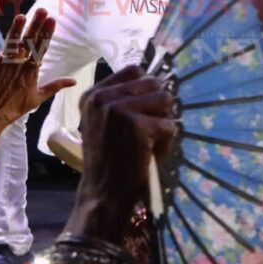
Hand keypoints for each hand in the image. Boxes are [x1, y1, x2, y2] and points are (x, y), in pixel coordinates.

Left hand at [0, 12, 74, 137]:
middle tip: (42, 10)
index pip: (41, 49)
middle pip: (28, 42)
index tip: (52, 20)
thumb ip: (55, 86)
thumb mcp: (37, 99)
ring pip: (10, 43)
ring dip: (16, 29)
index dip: (46, 34)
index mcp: (30, 72)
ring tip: (22, 16)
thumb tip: (74, 81)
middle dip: (36, 25)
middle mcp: (16, 65)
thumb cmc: (13, 109)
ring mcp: (0, 65)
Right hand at [69, 66, 178, 242]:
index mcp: (93, 95)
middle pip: (153, 83)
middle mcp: (102, 98)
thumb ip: (126, 99)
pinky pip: (169, 125)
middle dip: (158, 106)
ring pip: (165, 100)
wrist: (104, 194)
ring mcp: (118, 110)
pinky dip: (166, 140)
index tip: (144, 108)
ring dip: (163, 121)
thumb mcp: (108, 121)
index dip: (147, 87)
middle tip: (147, 130)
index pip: (134, 70)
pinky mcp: (136, 125)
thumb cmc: (111, 158)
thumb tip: (163, 79)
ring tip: (148, 141)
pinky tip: (150, 153)